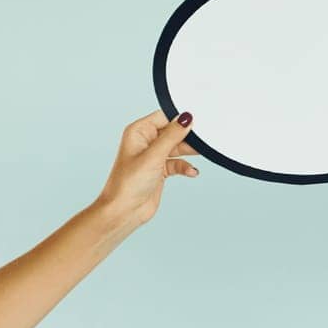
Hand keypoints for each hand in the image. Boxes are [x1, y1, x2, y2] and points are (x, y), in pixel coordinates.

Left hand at [95, 110, 199, 229]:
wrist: (125, 211)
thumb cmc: (128, 184)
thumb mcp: (154, 156)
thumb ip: (172, 136)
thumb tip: (186, 118)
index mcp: (138, 132)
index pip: (164, 117)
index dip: (180, 118)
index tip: (197, 121)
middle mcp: (145, 142)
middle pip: (173, 132)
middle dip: (188, 137)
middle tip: (202, 140)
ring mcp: (153, 156)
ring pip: (177, 147)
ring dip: (189, 152)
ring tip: (201, 154)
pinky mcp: (159, 170)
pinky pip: (177, 163)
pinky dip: (185, 167)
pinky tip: (191, 172)